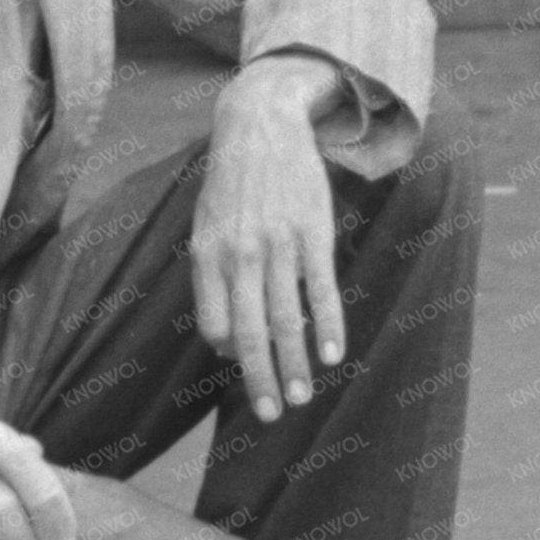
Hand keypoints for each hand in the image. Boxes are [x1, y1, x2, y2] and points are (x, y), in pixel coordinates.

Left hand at [192, 54, 348, 423]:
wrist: (262, 125)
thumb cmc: (232, 183)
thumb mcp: (206, 224)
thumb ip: (211, 278)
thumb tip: (224, 338)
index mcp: (208, 256)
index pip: (214, 325)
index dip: (230, 353)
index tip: (248, 370)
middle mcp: (240, 256)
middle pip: (251, 333)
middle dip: (260, 380)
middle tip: (271, 415)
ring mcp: (278, 246)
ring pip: (288, 319)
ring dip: (295, 364)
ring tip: (302, 397)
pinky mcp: (313, 234)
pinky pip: (321, 290)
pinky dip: (328, 325)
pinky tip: (333, 354)